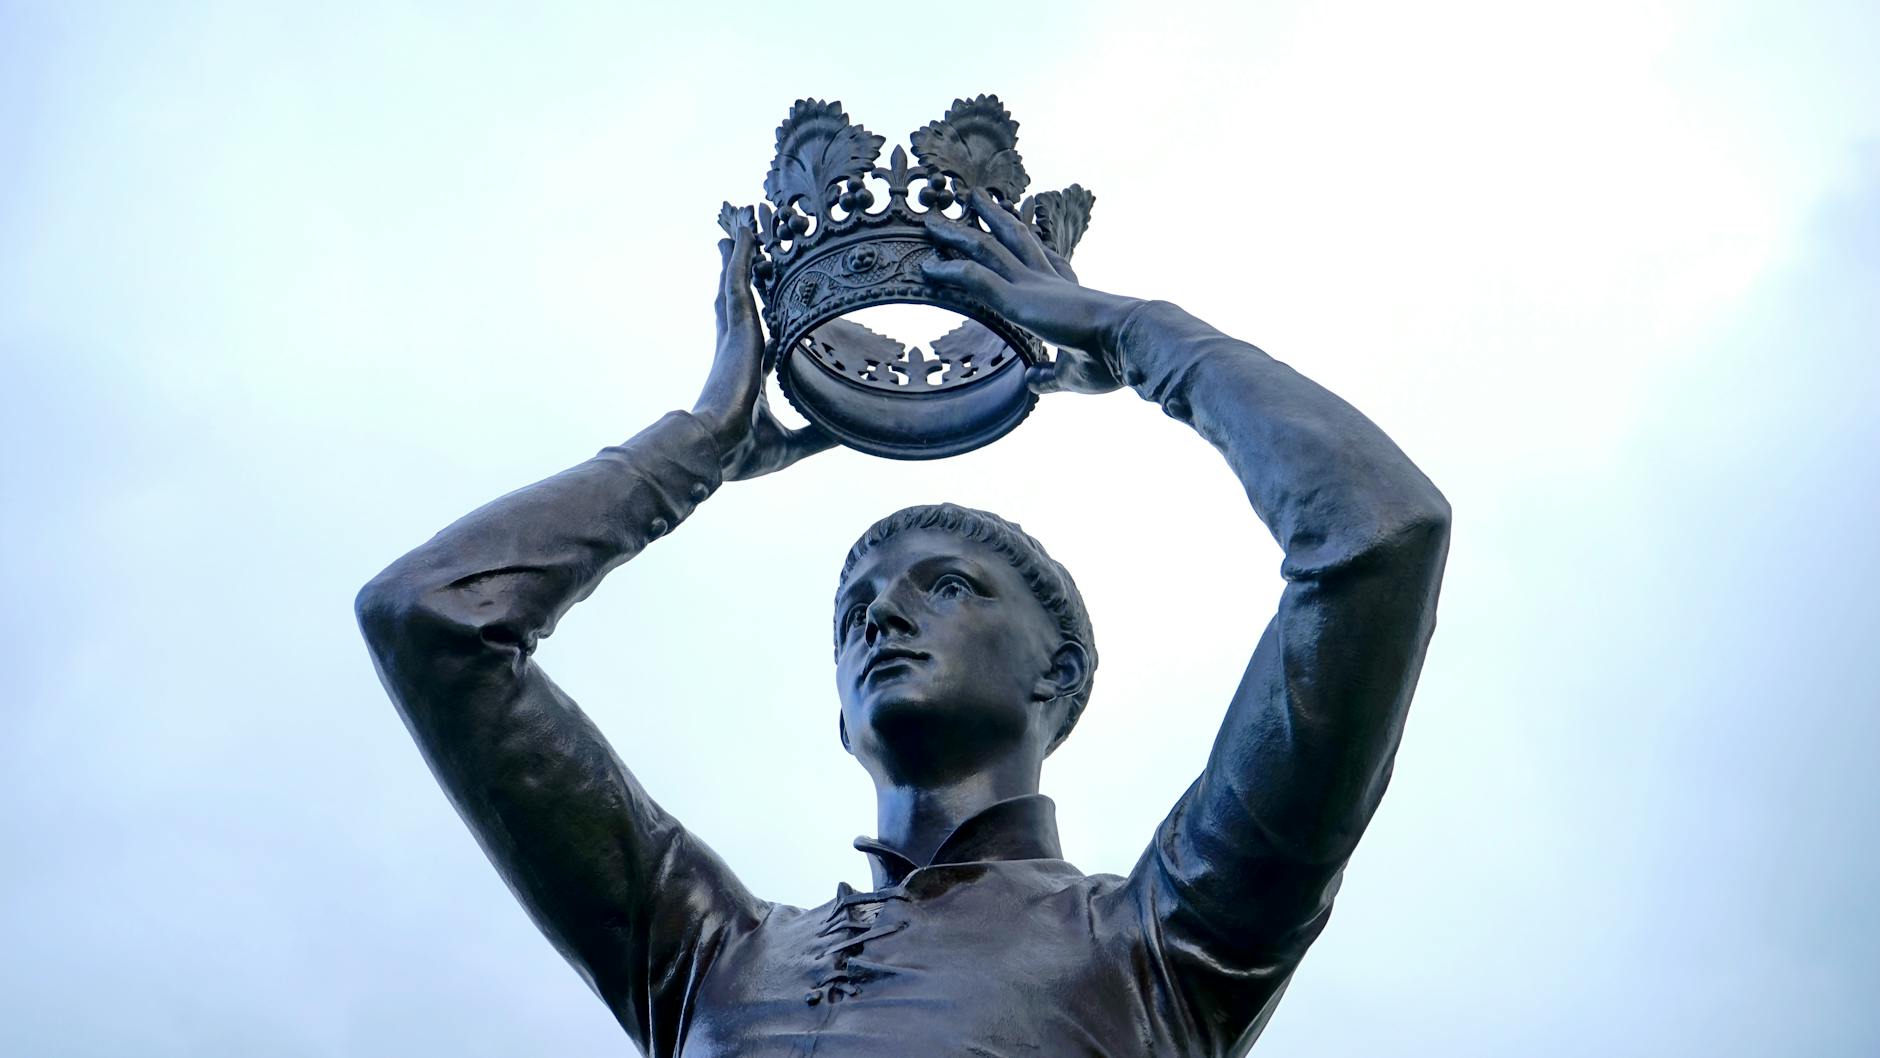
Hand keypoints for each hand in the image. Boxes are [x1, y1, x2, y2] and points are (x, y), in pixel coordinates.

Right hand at [692, 222, 837, 479]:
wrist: (716, 449)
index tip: (766, 302)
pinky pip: (738, 281)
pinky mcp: (737, 328)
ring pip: (737, 285)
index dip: (761, 317)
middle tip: (736, 246)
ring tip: (740, 225)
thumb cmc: (742, 453)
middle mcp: (739, 351)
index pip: (758, 337)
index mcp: (748, 374)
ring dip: (739, 255)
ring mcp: (736, 337)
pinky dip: (741, 255)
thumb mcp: (793, 444)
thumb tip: (849, 435)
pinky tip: (743, 230)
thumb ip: (819, 435)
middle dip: (738, 274)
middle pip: (738, 302)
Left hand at [921, 190, 1141, 395]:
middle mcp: (1046, 281)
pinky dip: (949, 271)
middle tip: (973, 199)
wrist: (1130, 341)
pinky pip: (975, 278)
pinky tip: (926, 267)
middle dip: (992, 218)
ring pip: (986, 250)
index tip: (1013, 225)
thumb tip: (1034, 380)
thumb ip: (1051, 375)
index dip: (1025, 241)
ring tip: (934, 220)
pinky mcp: (1018, 298)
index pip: (1041, 259)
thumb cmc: (1113, 359)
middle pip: (1011, 240)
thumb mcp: (1073, 374)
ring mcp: (1031, 286)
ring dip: (958, 234)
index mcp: (1064, 294)